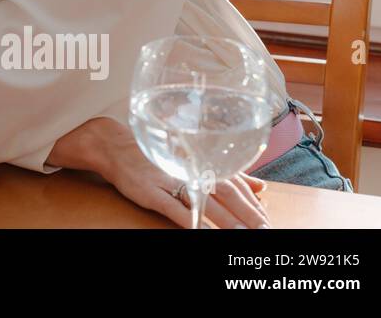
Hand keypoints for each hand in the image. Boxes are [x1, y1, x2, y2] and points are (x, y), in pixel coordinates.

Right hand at [50, 117, 270, 228]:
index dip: (253, 204)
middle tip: (264, 231)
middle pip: (226, 193)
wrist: (114, 146)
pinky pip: (175, 209)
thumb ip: (227, 174)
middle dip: (248, 214)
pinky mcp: (151, 191)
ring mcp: (170, 179)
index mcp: (202, 161)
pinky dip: (191, 220)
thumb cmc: (155, 155)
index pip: (235, 184)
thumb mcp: (193, 162)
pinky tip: (204, 232)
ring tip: (243, 235)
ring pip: (205, 202)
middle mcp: (190, 168)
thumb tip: (261, 187)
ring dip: (227, 220)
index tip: (266, 220)